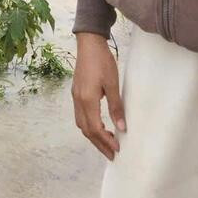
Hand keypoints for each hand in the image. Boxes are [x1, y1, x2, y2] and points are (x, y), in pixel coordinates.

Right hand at [72, 31, 124, 158]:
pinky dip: (89, 125)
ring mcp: (75, 97)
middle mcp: (78, 101)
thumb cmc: (102, 61)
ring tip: (106, 143)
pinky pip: (80, 116)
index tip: (117, 149)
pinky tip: (99, 126)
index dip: (105, 141)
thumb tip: (121, 128)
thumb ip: (116, 106)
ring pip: (81, 124)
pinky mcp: (76, 93)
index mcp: (87, 100)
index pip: (95, 128)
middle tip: (112, 154)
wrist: (89, 43)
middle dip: (99, 144)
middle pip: (86, 130)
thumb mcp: (113, 84)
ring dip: (93, 136)